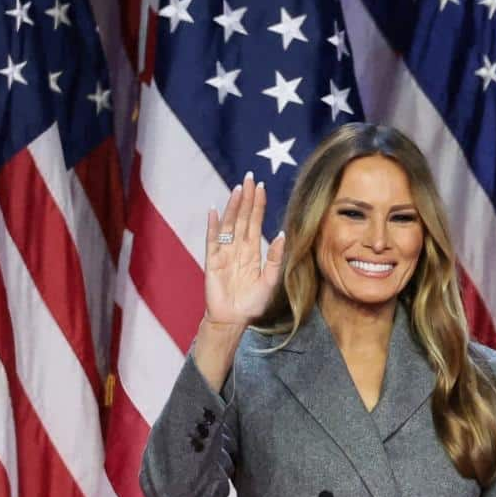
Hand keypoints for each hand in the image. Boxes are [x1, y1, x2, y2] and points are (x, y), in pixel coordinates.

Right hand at [201, 179, 284, 330]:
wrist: (234, 319)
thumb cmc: (253, 303)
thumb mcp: (270, 281)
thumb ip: (276, 259)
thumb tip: (283, 234)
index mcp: (253, 251)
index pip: (255, 222)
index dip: (258, 205)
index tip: (261, 187)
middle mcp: (238, 248)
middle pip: (242, 218)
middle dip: (246, 198)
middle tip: (249, 177)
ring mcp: (224, 253)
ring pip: (228, 225)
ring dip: (232, 207)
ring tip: (237, 190)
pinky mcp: (212, 261)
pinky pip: (212, 240)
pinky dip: (213, 226)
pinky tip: (214, 212)